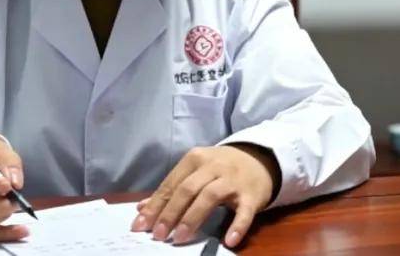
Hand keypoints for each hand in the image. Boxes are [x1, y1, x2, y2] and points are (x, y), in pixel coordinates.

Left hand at [131, 144, 277, 248]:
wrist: (259, 160)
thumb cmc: (220, 168)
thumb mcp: (195, 171)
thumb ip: (171, 189)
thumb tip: (142, 208)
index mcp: (195, 159)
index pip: (171, 184)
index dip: (155, 205)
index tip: (141, 225)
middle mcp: (213, 166)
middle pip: (187, 189)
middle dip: (170, 213)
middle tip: (158, 234)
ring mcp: (233, 180)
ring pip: (210, 197)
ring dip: (193, 218)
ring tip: (180, 237)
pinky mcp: (251, 195)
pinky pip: (244, 211)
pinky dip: (237, 226)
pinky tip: (229, 240)